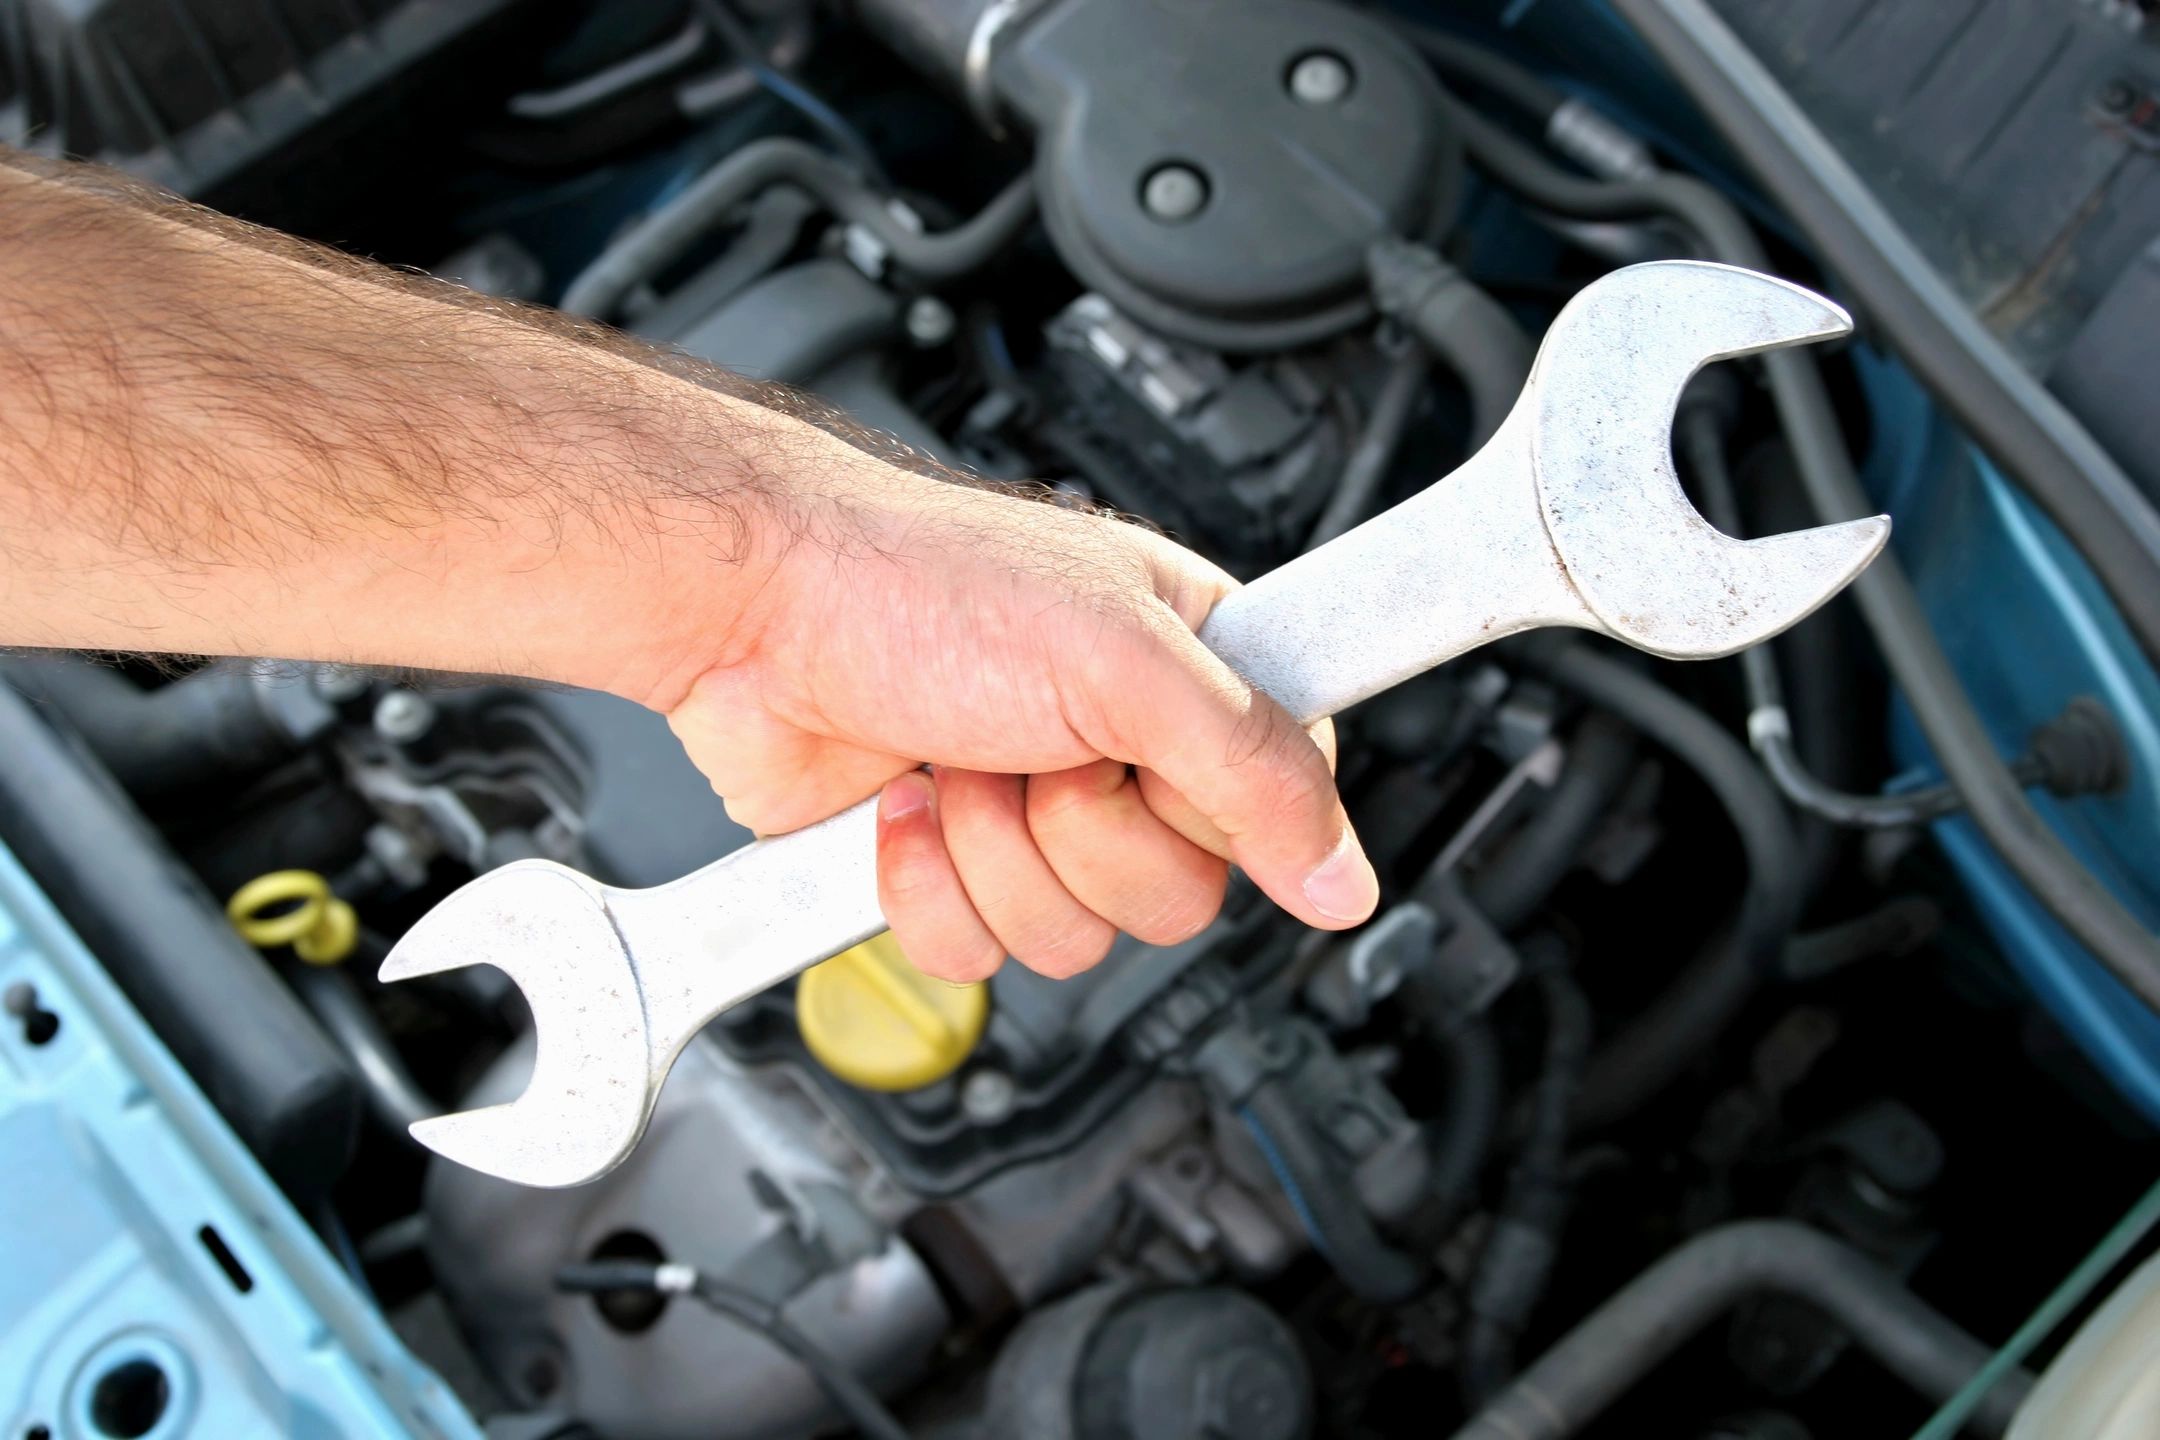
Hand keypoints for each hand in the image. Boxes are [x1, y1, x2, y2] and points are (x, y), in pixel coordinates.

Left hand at [656, 458, 1379, 981]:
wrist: (755, 615)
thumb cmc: (918, 583)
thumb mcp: (1126, 661)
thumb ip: (1255, 770)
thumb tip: (1346, 876)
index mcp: (1192, 665)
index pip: (1280, 796)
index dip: (1218, 804)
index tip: (1157, 765)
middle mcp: (1124, 744)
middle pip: (1178, 894)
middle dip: (1082, 832)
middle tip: (1037, 748)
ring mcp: (1035, 811)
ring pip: (1079, 937)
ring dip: (999, 855)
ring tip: (962, 756)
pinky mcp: (955, 864)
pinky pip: (982, 954)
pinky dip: (932, 891)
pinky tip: (910, 806)